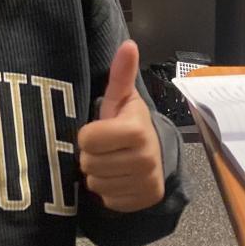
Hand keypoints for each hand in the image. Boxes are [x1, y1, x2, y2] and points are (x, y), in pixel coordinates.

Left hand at [77, 41, 163, 211]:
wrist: (156, 155)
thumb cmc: (130, 124)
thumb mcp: (122, 99)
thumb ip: (121, 74)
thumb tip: (129, 44)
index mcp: (137, 130)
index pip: (87, 139)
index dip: (88, 135)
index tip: (101, 131)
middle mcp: (145, 158)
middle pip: (88, 163)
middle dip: (92, 155)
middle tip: (106, 148)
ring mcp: (146, 182)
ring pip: (95, 183)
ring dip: (98, 174)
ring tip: (112, 162)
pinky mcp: (142, 201)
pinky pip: (106, 199)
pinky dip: (108, 191)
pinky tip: (118, 178)